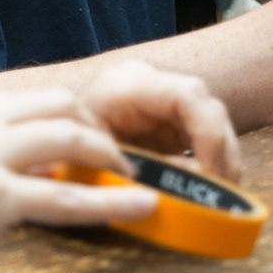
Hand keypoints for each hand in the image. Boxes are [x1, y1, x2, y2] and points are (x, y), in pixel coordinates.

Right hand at [0, 88, 156, 272]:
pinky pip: (66, 194)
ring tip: (136, 180)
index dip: (73, 117)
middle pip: (59, 104)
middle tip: (122, 159)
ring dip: (112, 157)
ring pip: (71, 137)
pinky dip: (110, 201)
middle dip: (100, 127)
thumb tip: (24, 175)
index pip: (33, 98)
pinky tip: (138, 207)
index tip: (94, 141)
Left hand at [81, 61, 240, 181]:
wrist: (52, 134)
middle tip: (219, 189)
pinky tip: (205, 182)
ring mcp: (160, 95)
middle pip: (207, 107)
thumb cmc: (67, 145)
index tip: (210, 173)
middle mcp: (148, 82)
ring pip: (211, 119)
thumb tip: (192, 180)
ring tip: (216, 190)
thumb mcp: (94, 160)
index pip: (187, 95)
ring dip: (221, 157)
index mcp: (125, 85)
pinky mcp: (167, 113)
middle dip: (221, 151)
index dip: (208, 135)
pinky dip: (210, 158)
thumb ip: (140, 169)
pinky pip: (202, 131)